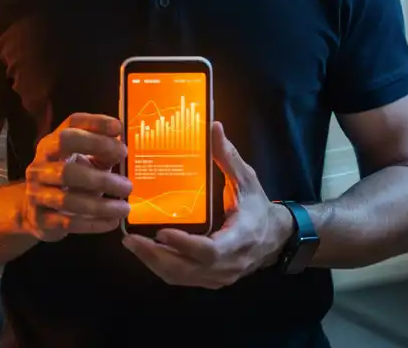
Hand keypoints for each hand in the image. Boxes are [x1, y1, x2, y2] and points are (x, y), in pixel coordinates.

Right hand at [21, 113, 131, 241]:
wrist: (35, 210)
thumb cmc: (70, 179)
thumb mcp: (86, 161)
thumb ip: (103, 153)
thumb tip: (120, 148)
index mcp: (51, 144)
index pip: (71, 126)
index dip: (95, 124)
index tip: (119, 129)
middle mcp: (40, 166)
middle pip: (68, 170)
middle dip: (101, 178)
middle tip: (128, 186)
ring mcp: (36, 193)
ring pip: (69, 201)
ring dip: (102, 206)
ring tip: (125, 208)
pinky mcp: (40, 219)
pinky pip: (69, 223)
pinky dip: (94, 224)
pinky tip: (112, 221)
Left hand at [122, 121, 294, 288]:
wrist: (276, 237)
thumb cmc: (259, 206)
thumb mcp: (247, 179)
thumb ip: (228, 156)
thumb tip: (214, 126)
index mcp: (240, 237)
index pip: (209, 251)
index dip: (184, 244)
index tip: (161, 231)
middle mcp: (229, 263)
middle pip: (187, 269)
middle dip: (156, 256)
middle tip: (131, 239)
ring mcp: (219, 276)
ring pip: (181, 277)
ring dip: (154, 263)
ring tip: (132, 244)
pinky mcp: (211, 280)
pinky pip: (183, 278)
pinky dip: (163, 267)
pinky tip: (146, 252)